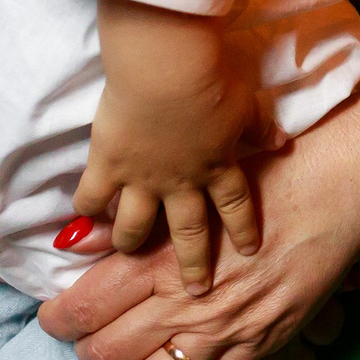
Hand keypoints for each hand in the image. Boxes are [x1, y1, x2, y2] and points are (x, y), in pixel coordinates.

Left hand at [42, 102, 359, 359]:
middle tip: (86, 341)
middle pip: (106, 352)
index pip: (82, 310)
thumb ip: (132, 222)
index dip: (57, 321)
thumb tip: (73, 241)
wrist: (338, 191)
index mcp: (161, 259)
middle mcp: (185, 302)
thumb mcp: (190, 189)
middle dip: (87, 352)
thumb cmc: (267, 178)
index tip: (55, 317)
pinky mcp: (257, 346)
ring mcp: (223, 331)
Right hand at [75, 0, 262, 292]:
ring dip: (130, 241)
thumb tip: (282, 141)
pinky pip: (90, 197)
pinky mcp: (106, 163)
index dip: (243, 229)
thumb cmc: (213, 79)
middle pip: (189, 231)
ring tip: (125, 252)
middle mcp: (181, 181)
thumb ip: (261, 126)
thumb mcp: (246, 103)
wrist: (168, 68)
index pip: (236, 206)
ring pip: (134, 225)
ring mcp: (141, 177)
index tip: (249, 251)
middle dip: (194, 264)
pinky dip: (84, 210)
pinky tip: (77, 224)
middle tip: (196, 291)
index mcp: (219, 165)